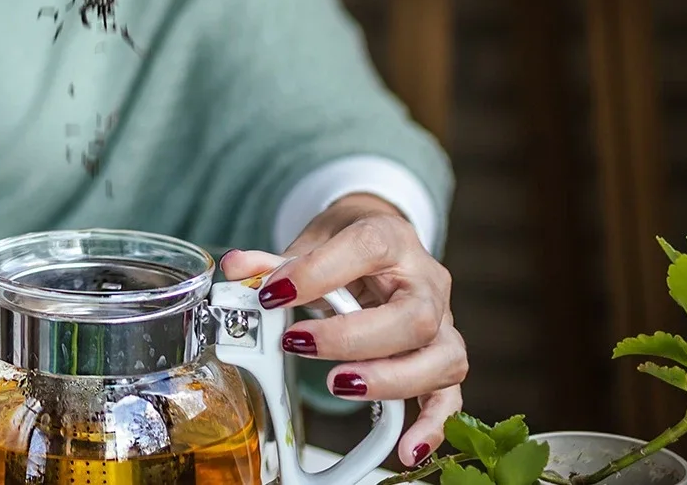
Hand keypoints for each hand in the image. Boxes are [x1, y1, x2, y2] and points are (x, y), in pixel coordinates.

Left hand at [222, 194, 465, 471]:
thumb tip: (235, 269)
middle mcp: (426, 281)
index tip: (273, 294)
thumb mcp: (313, 240)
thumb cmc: (350, 243)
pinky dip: (431, 425)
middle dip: (353, 338)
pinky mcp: (442, 357)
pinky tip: (406, 448)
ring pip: (442, 357)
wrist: (385, 241)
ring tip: (339, 385)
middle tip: (298, 345)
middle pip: (414, 316)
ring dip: (390, 381)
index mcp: (392, 239)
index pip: (369, 247)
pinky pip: (450, 396)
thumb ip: (275, 261)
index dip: (319, 272)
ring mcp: (443, 322)